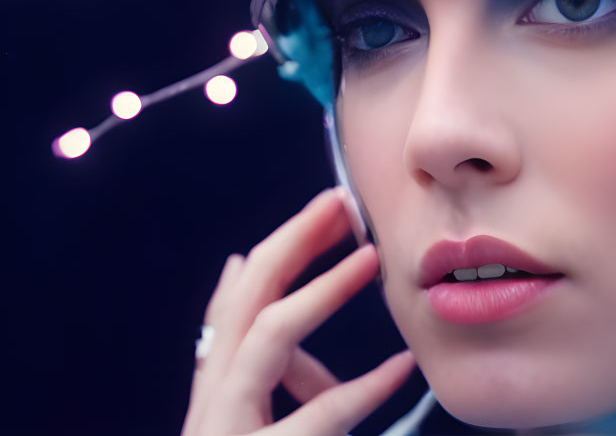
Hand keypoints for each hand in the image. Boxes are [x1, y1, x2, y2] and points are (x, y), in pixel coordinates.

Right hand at [181, 188, 415, 435]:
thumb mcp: (236, 410)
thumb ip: (240, 350)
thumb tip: (236, 263)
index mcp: (215, 387)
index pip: (243, 297)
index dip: (284, 244)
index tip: (327, 207)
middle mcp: (213, 400)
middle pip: (251, 298)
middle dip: (295, 242)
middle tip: (341, 202)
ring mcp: (230, 427)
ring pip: (272, 336)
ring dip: (324, 288)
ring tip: (372, 258)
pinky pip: (321, 415)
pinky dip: (366, 387)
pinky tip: (402, 365)